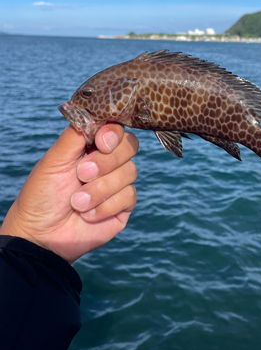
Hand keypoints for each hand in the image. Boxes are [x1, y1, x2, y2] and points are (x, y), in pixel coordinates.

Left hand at [0, 124, 137, 263]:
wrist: (42, 235)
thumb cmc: (42, 195)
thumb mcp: (55, 158)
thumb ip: (76, 133)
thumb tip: (97, 113)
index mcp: (91, 146)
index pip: (116, 128)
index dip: (113, 134)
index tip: (100, 143)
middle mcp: (107, 162)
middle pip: (130, 147)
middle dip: (106, 162)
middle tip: (81, 174)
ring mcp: (117, 184)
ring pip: (130, 172)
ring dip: (101, 188)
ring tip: (77, 202)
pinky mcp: (123, 206)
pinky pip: (129, 196)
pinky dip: (106, 206)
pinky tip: (88, 215)